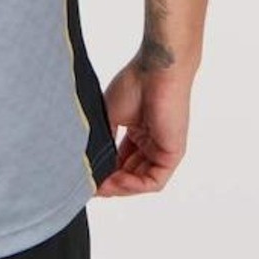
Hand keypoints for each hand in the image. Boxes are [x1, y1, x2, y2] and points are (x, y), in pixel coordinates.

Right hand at [95, 55, 191, 196]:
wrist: (156, 70)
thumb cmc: (135, 83)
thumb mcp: (110, 116)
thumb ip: (104, 141)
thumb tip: (89, 161)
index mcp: (138, 133)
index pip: (120, 161)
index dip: (103, 171)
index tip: (85, 175)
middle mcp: (151, 144)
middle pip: (129, 174)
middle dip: (109, 183)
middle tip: (89, 185)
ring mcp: (162, 150)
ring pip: (140, 181)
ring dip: (119, 187)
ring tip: (99, 185)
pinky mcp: (172, 154)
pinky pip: (153, 181)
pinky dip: (133, 185)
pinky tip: (116, 180)